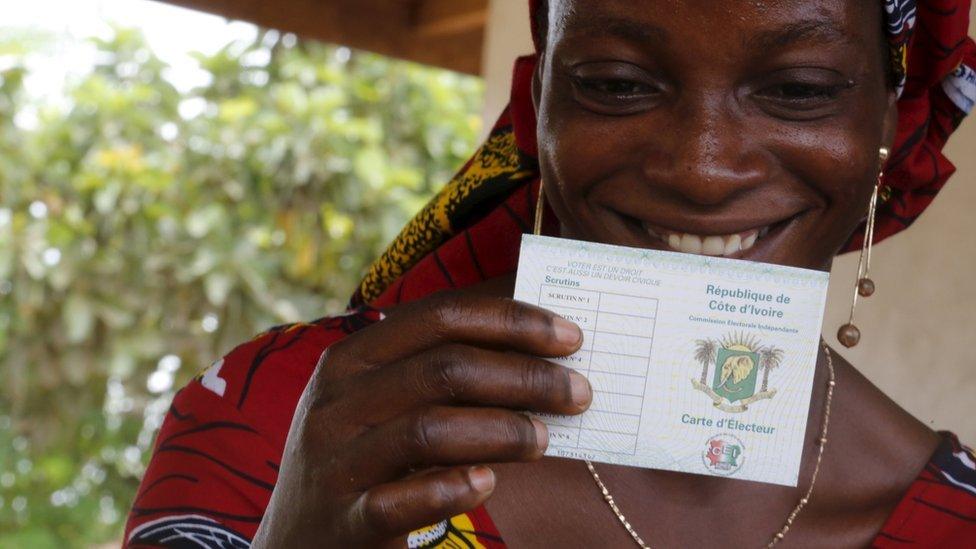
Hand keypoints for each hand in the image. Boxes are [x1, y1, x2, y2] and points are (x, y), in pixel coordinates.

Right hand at [251, 292, 589, 546]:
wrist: (295, 542)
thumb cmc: (361, 457)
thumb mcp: (379, 403)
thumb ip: (437, 373)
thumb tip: (537, 347)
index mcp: (351, 358)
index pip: (439, 317)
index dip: (510, 321)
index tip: (570, 336)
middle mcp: (337, 402)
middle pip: (444, 369)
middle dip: (525, 376)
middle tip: (579, 393)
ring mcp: (336, 462)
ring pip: (429, 429)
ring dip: (503, 430)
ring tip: (546, 440)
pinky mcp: (345, 520)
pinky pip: (402, 501)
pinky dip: (453, 488)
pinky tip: (488, 483)